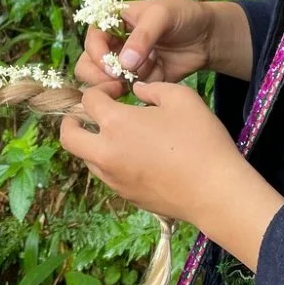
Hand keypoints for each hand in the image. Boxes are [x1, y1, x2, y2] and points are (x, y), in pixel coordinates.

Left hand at [59, 82, 283, 268]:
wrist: (215, 192)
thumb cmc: (201, 140)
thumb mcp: (181, 98)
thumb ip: (152, 89)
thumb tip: (136, 92)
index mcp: (115, 124)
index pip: (89, 100)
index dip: (101, 90)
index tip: (118, 90)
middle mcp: (105, 153)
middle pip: (68, 136)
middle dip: (71, 121)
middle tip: (88, 115)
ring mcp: (113, 178)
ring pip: (86, 158)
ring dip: (92, 143)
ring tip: (117, 135)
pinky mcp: (125, 196)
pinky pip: (106, 175)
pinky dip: (110, 162)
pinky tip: (136, 156)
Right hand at [74, 0, 252, 96]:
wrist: (208, 36)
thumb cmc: (183, 15)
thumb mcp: (162, 15)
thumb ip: (143, 36)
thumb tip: (125, 63)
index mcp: (113, 20)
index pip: (92, 38)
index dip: (97, 53)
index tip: (112, 65)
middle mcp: (114, 43)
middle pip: (88, 63)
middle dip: (98, 75)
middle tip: (116, 82)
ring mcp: (125, 64)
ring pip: (102, 81)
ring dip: (113, 86)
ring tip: (130, 86)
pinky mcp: (138, 80)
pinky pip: (126, 91)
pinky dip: (133, 93)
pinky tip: (147, 88)